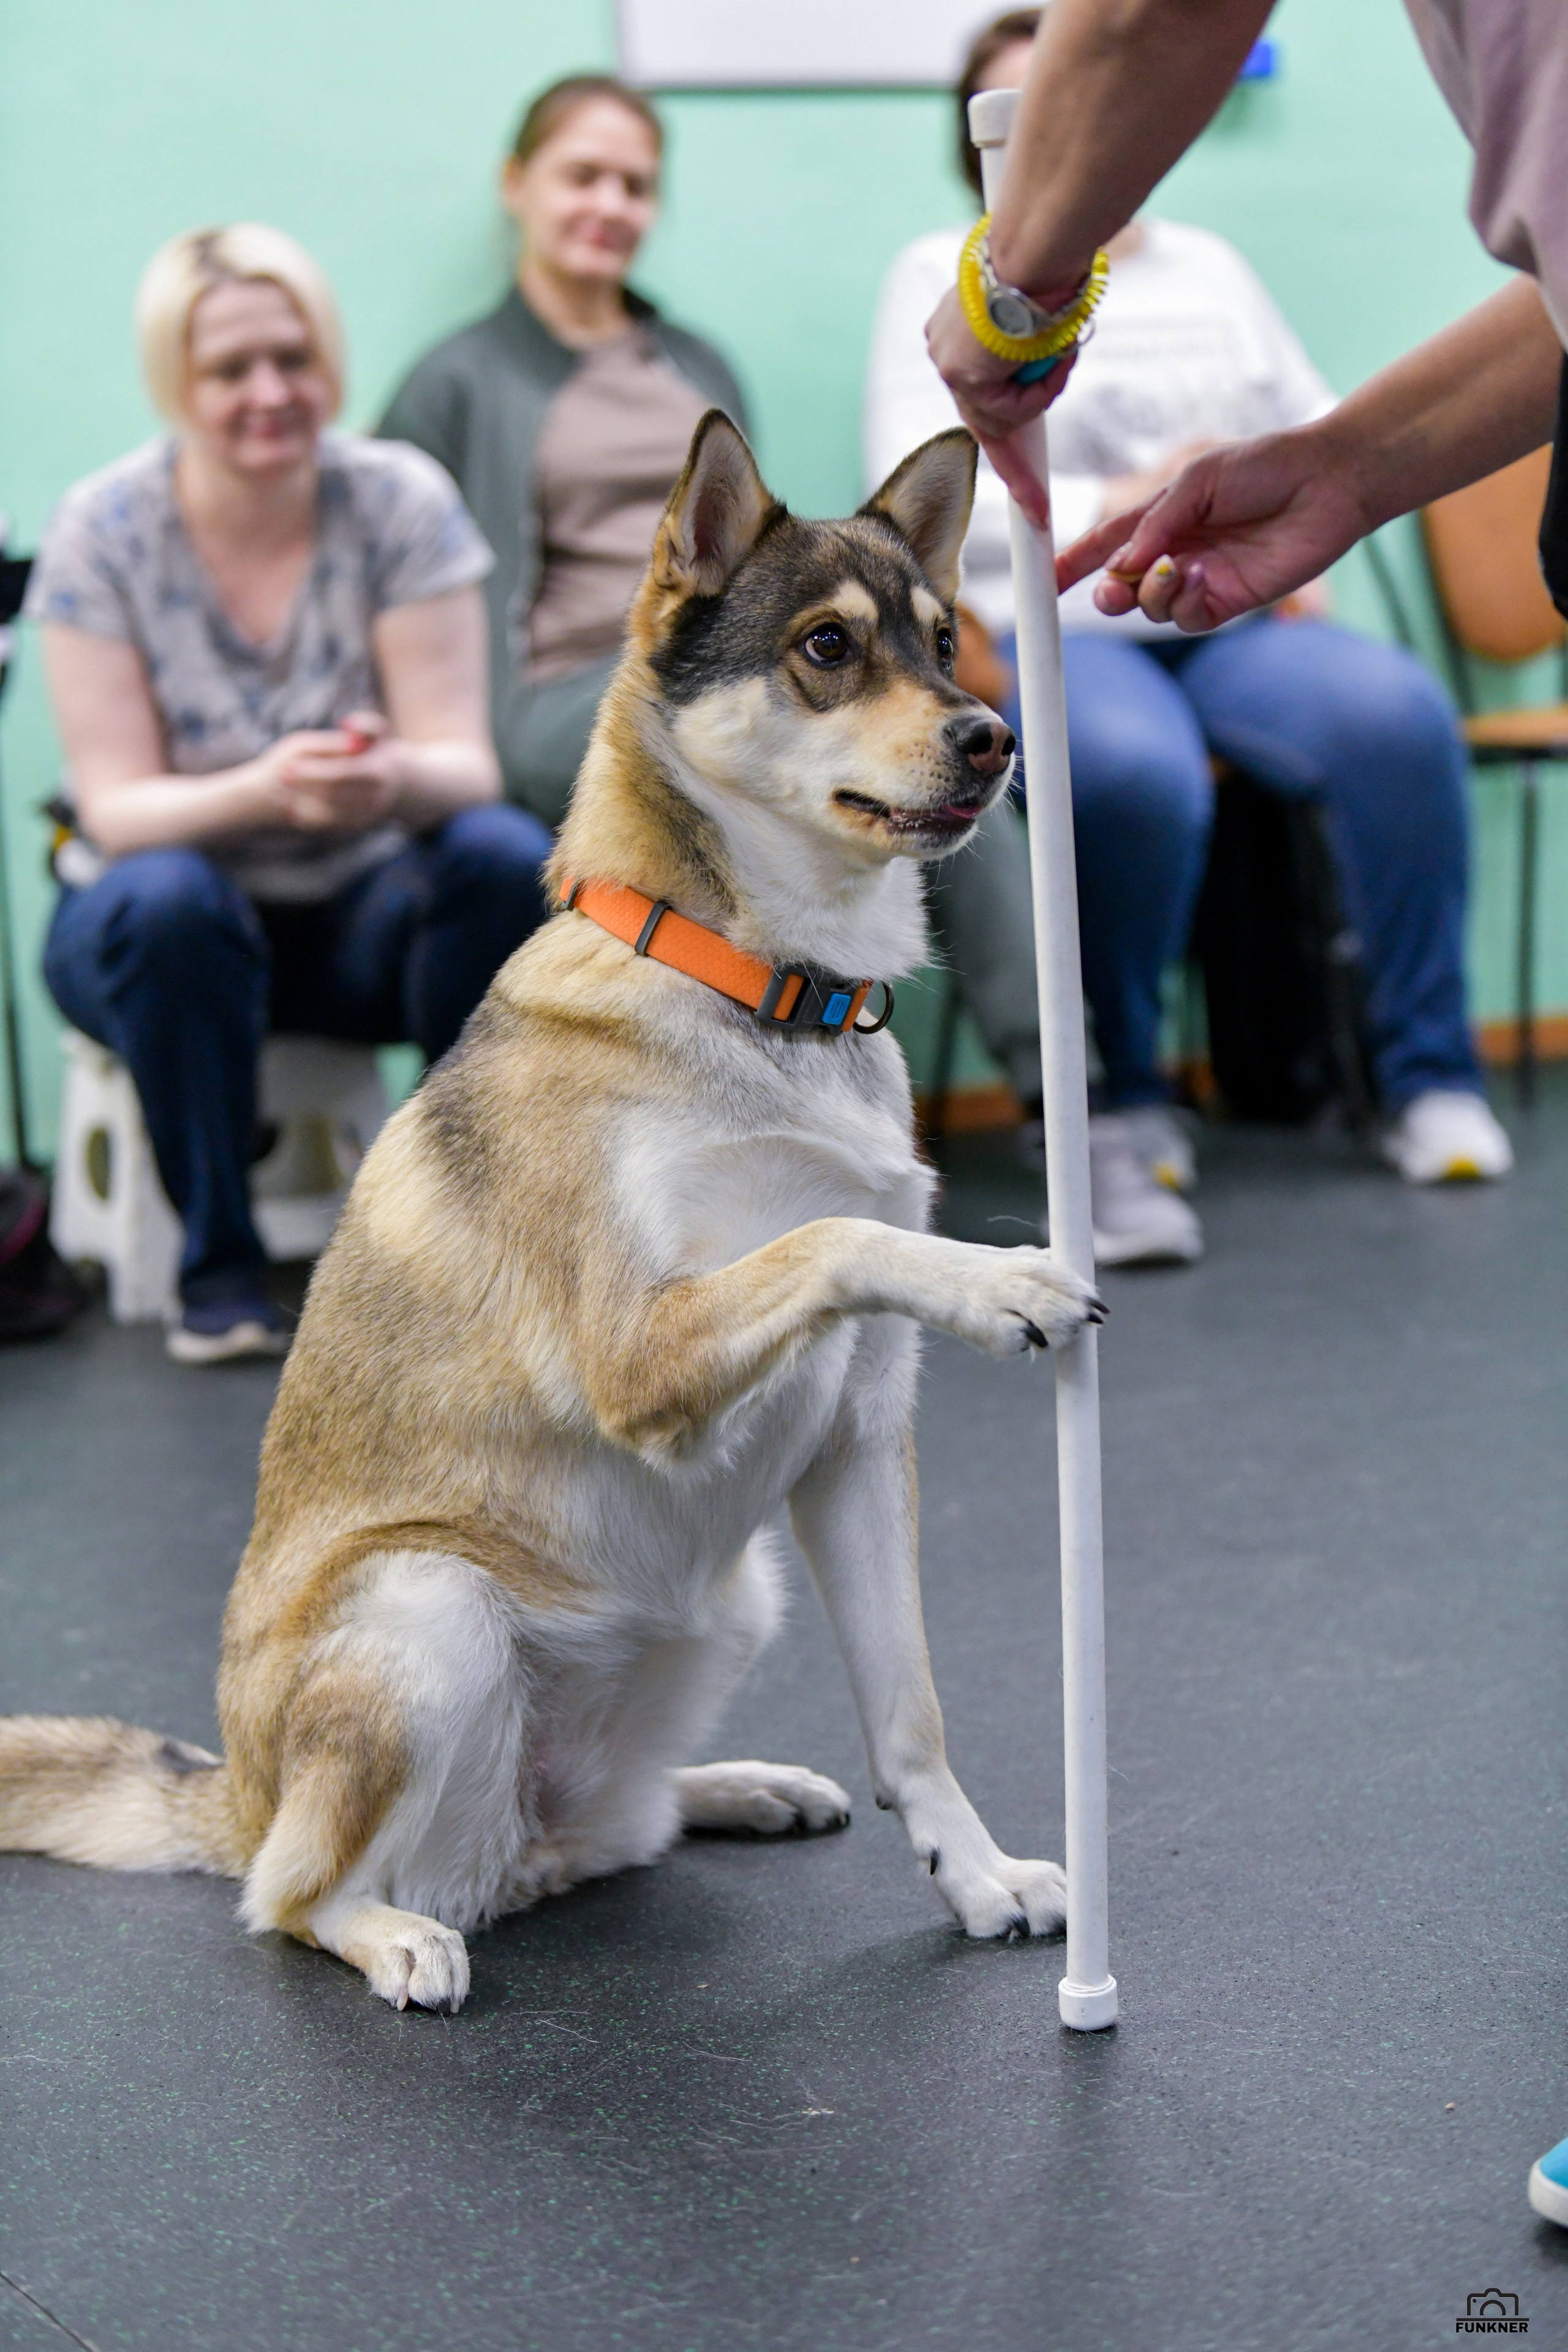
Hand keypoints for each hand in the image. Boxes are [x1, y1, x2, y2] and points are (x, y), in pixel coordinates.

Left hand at [256, 711, 403, 833]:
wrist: (395, 785)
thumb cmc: (377, 752)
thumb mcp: (380, 734)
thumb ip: (366, 724)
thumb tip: (346, 724)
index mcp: (377, 774)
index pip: (342, 773)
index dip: (313, 771)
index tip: (287, 764)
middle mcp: (375, 800)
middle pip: (333, 795)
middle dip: (303, 786)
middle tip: (279, 777)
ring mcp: (366, 817)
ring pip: (328, 817)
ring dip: (301, 805)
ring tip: (279, 795)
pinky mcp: (355, 828)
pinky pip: (328, 828)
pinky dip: (307, 819)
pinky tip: (288, 809)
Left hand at [923, 286, 1077, 526]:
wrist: (1033, 246)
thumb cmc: (1046, 263)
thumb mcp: (1040, 312)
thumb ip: (1035, 346)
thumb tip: (1054, 350)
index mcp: (960, 331)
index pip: (979, 395)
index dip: (1001, 435)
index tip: (1011, 473)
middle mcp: (946, 348)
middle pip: (984, 423)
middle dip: (1016, 472)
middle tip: (1036, 515)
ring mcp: (948, 362)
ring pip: (1005, 416)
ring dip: (1043, 392)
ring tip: (1060, 352)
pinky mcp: (960, 374)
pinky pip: (1009, 411)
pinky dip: (1037, 392)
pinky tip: (1048, 356)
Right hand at [1057, 425, 1371, 632]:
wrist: (1327, 482)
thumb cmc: (1265, 466)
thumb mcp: (1198, 478)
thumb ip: (1156, 520)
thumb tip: (1122, 563)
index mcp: (1161, 517)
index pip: (1106, 544)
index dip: (1072, 562)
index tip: (1045, 580)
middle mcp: (1176, 551)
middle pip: (1120, 587)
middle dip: (1107, 591)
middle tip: (1112, 589)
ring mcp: (1200, 579)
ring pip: (1150, 606)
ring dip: (1151, 593)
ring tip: (1177, 567)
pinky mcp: (1228, 601)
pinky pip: (1187, 618)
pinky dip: (1183, 602)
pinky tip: (1201, 577)